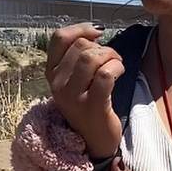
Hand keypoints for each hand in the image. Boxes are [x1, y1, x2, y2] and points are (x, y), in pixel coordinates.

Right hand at [46, 23, 124, 157]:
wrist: (93, 141)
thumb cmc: (87, 104)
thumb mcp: (73, 79)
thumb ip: (77, 55)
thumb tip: (95, 30)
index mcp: (51, 73)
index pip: (59, 38)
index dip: (81, 29)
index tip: (97, 35)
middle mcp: (57, 84)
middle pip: (81, 47)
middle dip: (102, 47)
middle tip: (112, 59)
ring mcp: (73, 96)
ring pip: (91, 58)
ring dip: (111, 56)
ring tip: (116, 65)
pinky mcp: (92, 106)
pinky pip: (105, 75)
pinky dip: (116, 68)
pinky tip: (120, 73)